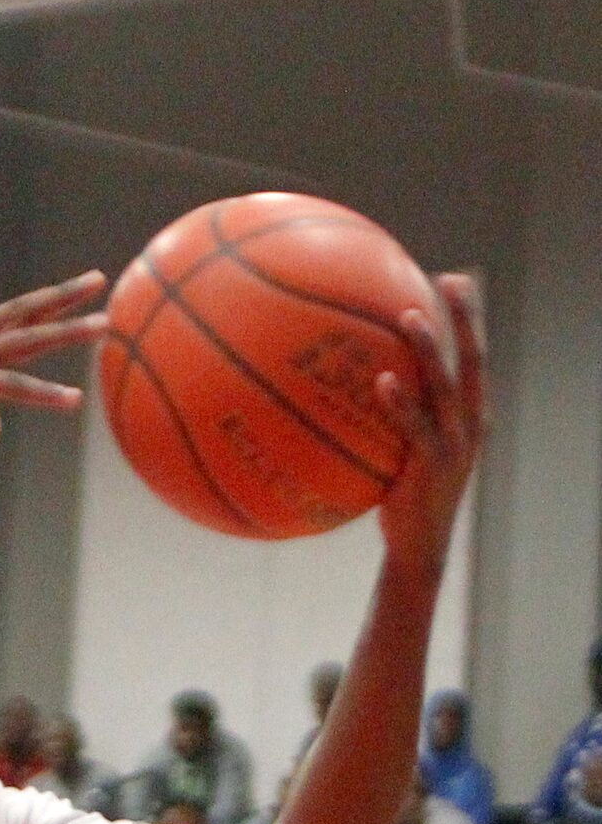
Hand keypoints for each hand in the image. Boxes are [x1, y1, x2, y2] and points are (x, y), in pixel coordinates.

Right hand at [0, 274, 107, 465]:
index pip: (11, 317)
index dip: (44, 303)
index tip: (76, 288)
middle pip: (23, 313)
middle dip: (63, 296)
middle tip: (98, 279)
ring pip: (25, 341)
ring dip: (67, 332)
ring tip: (103, 326)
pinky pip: (11, 387)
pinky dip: (44, 393)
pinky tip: (73, 399)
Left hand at [376, 274, 485, 574]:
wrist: (418, 546)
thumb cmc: (401, 494)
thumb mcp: (400, 449)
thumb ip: (389, 414)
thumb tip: (351, 379)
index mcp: (467, 415)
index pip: (473, 356)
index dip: (468, 317)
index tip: (451, 277)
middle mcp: (470, 423)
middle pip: (473, 359)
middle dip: (464, 317)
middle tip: (449, 278)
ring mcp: (455, 444)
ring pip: (447, 386)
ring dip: (429, 349)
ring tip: (410, 315)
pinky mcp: (433, 465)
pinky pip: (416, 427)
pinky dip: (402, 402)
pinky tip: (383, 380)